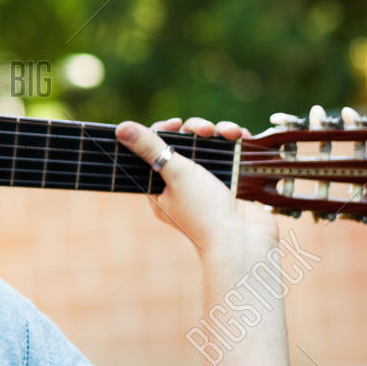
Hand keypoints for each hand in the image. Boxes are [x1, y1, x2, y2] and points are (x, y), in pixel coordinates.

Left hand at [113, 113, 281, 257]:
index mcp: (159, 188)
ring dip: (220, 134)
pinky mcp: (231, 184)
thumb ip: (150, 148)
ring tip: (231, 133)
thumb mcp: (175, 174)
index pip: (153, 152)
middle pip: (184, 145)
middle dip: (196, 131)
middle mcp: (181, 187)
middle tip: (206, 131)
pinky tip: (242, 136)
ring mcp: (208, 185)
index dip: (163, 132)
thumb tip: (121, 129)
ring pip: (209, 148)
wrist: (245, 241)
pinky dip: (235, 144)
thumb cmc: (205, 212)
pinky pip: (230, 156)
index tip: (175, 124)